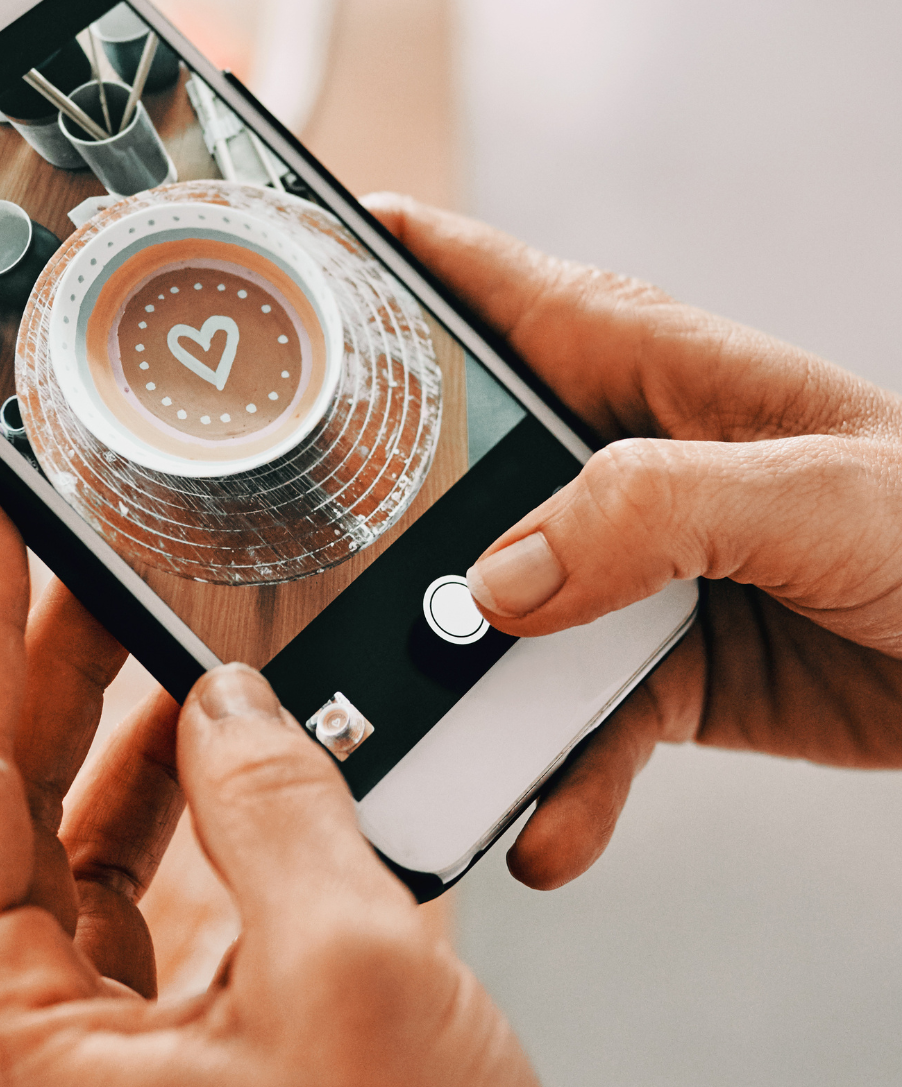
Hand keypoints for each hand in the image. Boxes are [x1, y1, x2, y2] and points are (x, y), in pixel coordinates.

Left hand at [0, 476, 690, 1086]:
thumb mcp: (346, 965)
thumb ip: (270, 797)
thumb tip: (226, 697)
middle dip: (39, 659)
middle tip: (68, 535)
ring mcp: (60, 1056)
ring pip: (59, 840)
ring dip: (112, 729)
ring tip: (152, 614)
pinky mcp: (131, 1060)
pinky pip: (122, 896)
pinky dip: (168, 812)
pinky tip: (217, 737)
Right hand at [364, 195, 901, 889]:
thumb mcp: (816, 491)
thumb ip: (652, 512)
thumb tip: (501, 581)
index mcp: (643, 367)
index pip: (482, 285)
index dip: (372, 262)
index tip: (271, 269)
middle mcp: (613, 466)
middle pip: (448, 479)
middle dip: (372, 535)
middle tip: (299, 587)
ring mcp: (626, 571)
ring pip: (490, 625)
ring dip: (455, 694)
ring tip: (424, 756)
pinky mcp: (651, 668)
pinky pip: (565, 722)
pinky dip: (550, 778)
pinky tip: (547, 824)